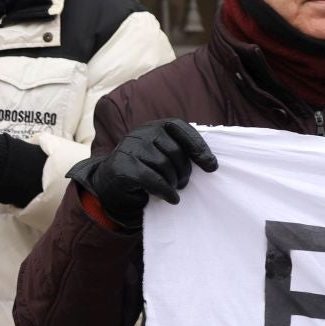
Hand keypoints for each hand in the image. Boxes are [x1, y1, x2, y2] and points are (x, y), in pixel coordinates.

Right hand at [66, 119, 215, 231]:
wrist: (112, 182)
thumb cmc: (147, 168)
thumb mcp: (164, 154)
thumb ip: (183, 152)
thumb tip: (211, 164)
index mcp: (155, 127)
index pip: (181, 128)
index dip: (198, 146)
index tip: (211, 167)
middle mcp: (141, 133)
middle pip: (175, 151)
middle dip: (185, 171)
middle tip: (184, 183)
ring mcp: (129, 148)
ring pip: (164, 165)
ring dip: (173, 182)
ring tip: (174, 188)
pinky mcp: (122, 166)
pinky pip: (151, 179)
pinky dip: (165, 191)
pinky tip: (172, 198)